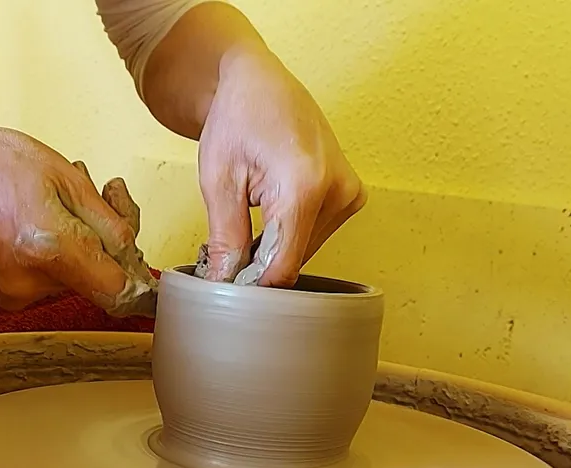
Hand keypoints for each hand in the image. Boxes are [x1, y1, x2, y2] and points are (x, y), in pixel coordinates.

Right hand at [0, 118, 156, 315]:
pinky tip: (45, 217)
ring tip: (62, 199)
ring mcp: (17, 293)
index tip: (140, 257)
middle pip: (100, 279)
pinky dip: (60, 250)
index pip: (118, 291)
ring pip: (78, 276)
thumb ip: (110, 223)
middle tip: (104, 195)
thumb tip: (135, 256)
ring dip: (84, 239)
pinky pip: (54, 277)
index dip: (137, 275)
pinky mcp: (7, 294)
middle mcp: (33, 282)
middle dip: (109, 239)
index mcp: (52, 249)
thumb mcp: (67, 179)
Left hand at [197, 47, 366, 286]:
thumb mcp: (219, 178)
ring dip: (274, 246)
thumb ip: (225, 236)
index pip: (284, 265)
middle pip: (295, 259)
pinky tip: (271, 209)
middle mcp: (339, 190)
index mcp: (306, 184)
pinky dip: (289, 233)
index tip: (226, 279)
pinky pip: (314, 234)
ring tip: (251, 210)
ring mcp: (350, 193)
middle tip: (229, 237)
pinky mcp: (351, 196)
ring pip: (305, 250)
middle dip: (260, 261)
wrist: (260, 83)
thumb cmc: (238, 116)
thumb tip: (226, 282)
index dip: (252, 281)